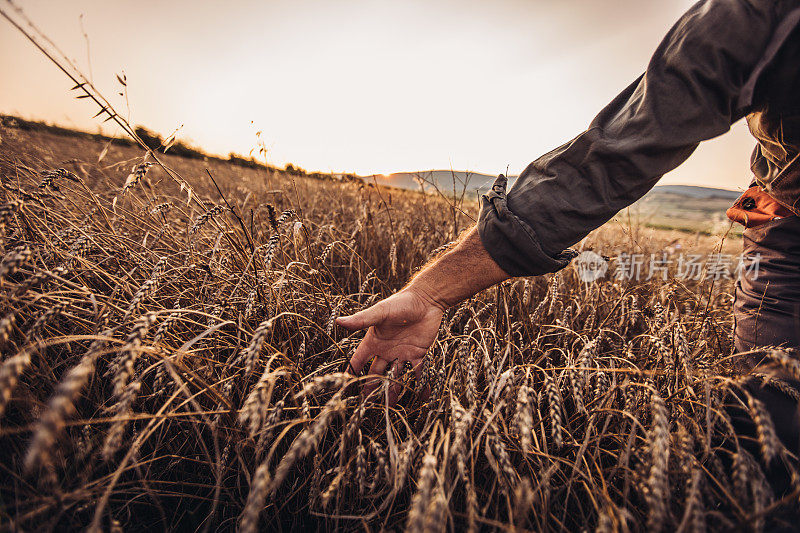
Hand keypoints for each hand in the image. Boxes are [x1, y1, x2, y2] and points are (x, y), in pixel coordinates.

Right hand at [336, 286, 444, 402]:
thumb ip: (361, 319)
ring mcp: (402, 353)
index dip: (353, 372)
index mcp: (374, 341)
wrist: (426, 300)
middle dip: (372, 388)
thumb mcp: (380, 312)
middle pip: (376, 373)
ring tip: (391, 407)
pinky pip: (418, 372)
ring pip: (395, 376)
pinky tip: (421, 396)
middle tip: (368, 405)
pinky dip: (420, 384)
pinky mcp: (418, 354)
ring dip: (394, 391)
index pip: (359, 360)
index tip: (346, 387)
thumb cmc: (401, 303)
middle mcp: (386, 350)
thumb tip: (339, 321)